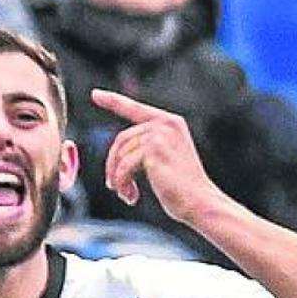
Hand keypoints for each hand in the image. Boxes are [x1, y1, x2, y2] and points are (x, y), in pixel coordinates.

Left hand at [89, 89, 221, 224]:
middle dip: (113, 164)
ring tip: (125, 194)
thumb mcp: (166, 159)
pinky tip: (131, 196)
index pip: (135, 109)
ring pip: (121, 154)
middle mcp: (166, 124)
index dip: (113, 101)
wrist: (201, 203)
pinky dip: (123, 183)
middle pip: (122, 139)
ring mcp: (160, 135)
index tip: (95, 94)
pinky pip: (124, 166)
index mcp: (171, 123)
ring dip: (118, 177)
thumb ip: (146, 147)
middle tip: (114, 187)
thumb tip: (116, 153)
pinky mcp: (153, 150)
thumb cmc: (184, 189)